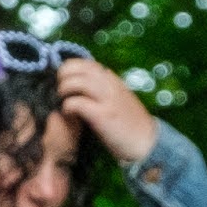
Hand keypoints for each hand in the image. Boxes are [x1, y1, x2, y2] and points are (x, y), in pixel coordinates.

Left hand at [55, 50, 164, 167]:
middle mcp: (109, 84)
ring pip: (75, 82)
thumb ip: (104, 89)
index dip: (69, 69)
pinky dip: (67, 107)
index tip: (64, 82)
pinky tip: (68, 114)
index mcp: (111, 79)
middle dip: (62, 77)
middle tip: (59, 91)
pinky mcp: (102, 115)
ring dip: (63, 90)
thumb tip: (83, 84)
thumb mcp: (119, 99)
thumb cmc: (130, 124)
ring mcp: (106, 99)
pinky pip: (76, 103)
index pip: (85, 63)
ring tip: (62, 101)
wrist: (147, 142)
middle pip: (76, 67)